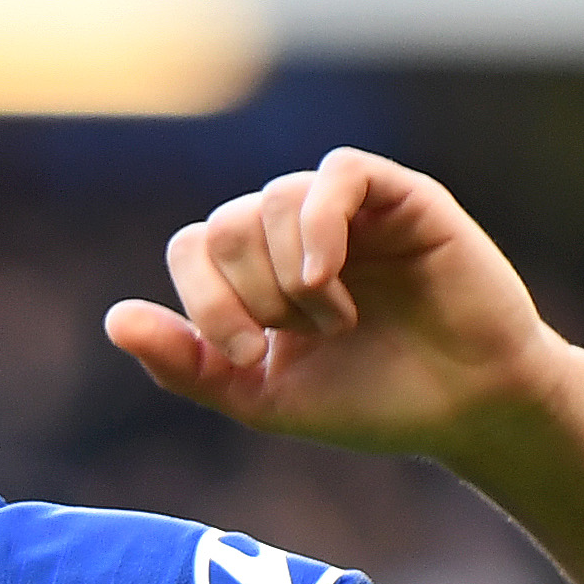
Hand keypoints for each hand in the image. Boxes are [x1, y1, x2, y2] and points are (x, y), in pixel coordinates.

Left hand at [104, 148, 579, 464]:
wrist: (469, 409)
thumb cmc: (373, 403)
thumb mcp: (262, 398)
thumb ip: (187, 363)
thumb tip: (114, 320)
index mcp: (258, 273)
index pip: (193, 246)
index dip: (203, 299)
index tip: (248, 356)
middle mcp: (297, 232)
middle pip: (224, 224)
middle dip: (246, 293)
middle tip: (297, 337)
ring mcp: (348, 210)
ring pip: (273, 199)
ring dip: (289, 273)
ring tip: (335, 321)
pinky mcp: (400, 195)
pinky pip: (336, 174)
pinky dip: (319, 225)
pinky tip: (327, 278)